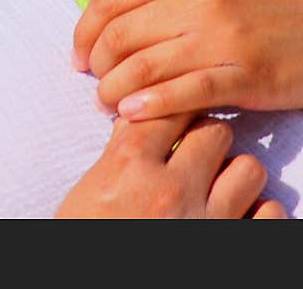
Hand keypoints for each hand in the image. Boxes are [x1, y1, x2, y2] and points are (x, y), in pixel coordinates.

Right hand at [54, 112, 285, 218]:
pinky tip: (238, 215)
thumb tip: (142, 120)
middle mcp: (171, 188)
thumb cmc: (86, 235)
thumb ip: (120, 151)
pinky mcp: (229, 249)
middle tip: (196, 154)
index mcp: (129, 164)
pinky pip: (269, 214)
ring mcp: (206, 222)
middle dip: (207, 139)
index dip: (174, 109)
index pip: (169, 106)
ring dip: (234, 175)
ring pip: (248, 168)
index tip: (174, 120)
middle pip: (215, 130)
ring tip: (219, 186)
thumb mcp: (90, 188)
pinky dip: (258, 212)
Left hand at [72, 0, 302, 119]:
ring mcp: (222, 36)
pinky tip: (133, 115)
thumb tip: (115, 14)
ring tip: (109, 104)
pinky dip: (149, 108)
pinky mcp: (245, 76)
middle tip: (95, 82)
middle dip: (96, 64)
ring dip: (114, 92)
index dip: (84, 29)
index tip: (78, 52)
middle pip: (120, 34)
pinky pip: (184, 94)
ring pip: (143, 68)